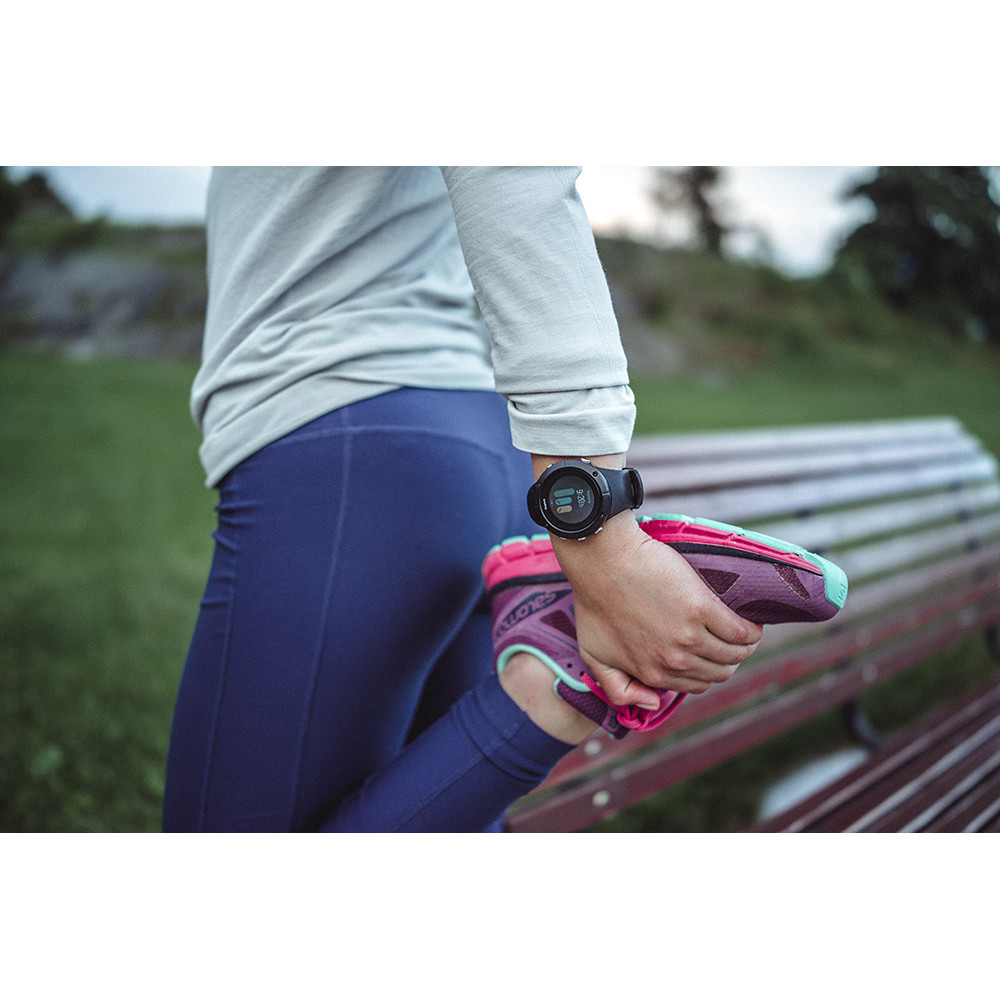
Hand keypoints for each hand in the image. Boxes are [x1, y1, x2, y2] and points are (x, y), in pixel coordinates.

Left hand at [551, 514, 762, 708]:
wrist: (602, 561)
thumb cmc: (596, 602)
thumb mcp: (594, 656)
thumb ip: (619, 689)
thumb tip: (652, 703)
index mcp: (652, 674)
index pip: (696, 685)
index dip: (707, 671)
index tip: (710, 655)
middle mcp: (673, 661)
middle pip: (720, 672)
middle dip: (729, 661)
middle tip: (730, 641)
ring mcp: (688, 636)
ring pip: (734, 654)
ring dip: (746, 646)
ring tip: (747, 632)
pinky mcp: (701, 609)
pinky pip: (740, 631)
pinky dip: (751, 630)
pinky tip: (751, 622)